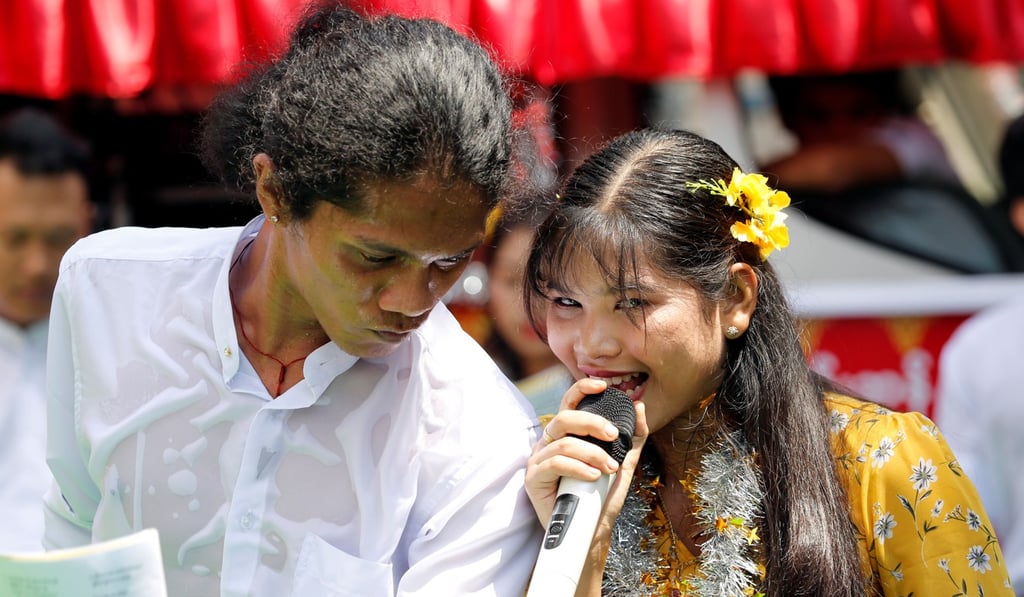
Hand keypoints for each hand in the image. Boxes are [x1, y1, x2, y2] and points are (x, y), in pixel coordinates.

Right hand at [525, 378, 648, 595]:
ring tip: (609, 468)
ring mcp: (538, 459)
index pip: (569, 403)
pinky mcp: (533, 478)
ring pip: (563, 443)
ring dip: (592, 454)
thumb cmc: (600, 497)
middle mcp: (549, 442)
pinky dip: (578, 467)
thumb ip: (632, 437)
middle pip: (565, 418)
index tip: (603, 385)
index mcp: (566, 435)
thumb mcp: (623, 463)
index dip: (582, 389)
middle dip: (592, 423)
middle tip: (614, 436)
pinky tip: (594, 476)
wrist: (590, 532)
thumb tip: (639, 406)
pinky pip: (555, 464)